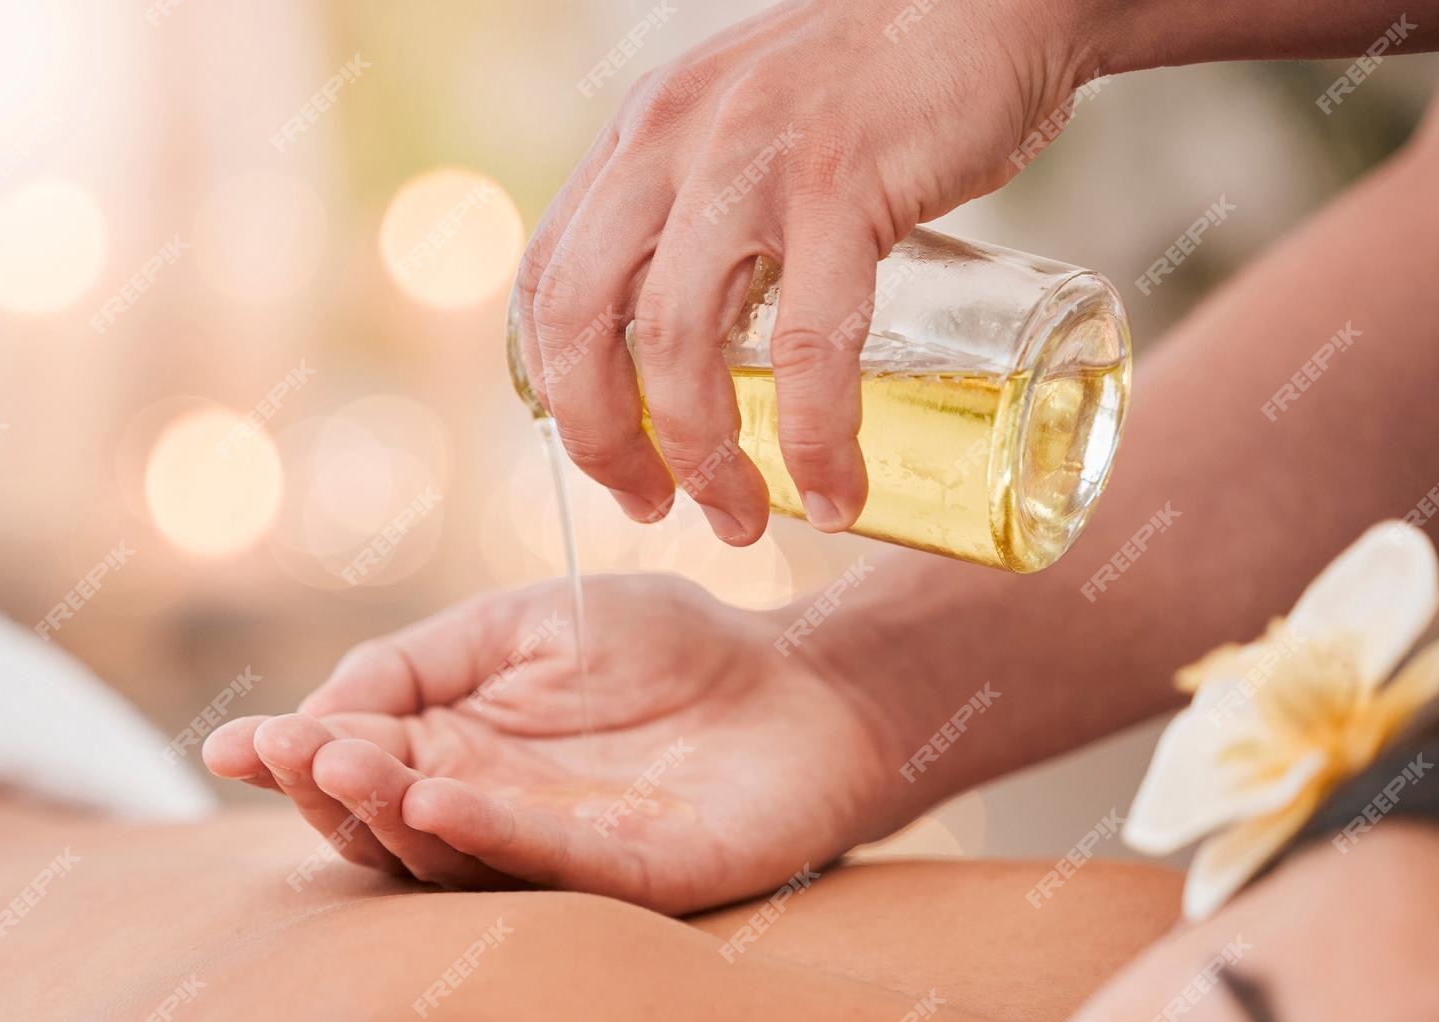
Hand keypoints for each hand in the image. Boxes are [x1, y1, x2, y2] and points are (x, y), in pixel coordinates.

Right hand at [203, 574, 914, 914]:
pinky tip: (439, 798)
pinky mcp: (639, 877)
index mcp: (459, 755)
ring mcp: (561, 854)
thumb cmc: (667, 648)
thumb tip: (319, 710)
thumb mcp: (523, 625)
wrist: (801, 678)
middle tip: (285, 754)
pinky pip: (551, 863)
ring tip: (340, 766)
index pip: (358, 766)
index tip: (231, 745)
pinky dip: (490, 835)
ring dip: (389, 815)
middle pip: (386, 826)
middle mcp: (495, 816)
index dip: (293, 758)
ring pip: (451, 856)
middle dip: (326, 793)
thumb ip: (421, 663)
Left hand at [515, 0, 1088, 544]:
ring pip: (675, 341)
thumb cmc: (889, 84)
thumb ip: (713, 204)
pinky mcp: (842, 182)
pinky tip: (835, 491)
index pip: (548, 279)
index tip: (608, 457)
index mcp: (641, 135)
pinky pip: (807, 342)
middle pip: (579, 319)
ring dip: (702, 457)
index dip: (559, 389)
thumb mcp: (755, 125)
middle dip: (602, 440)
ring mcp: (749, 158)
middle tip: (653, 507)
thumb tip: (701, 339)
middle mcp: (671, 140)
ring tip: (743, 519)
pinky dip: (813, 436)